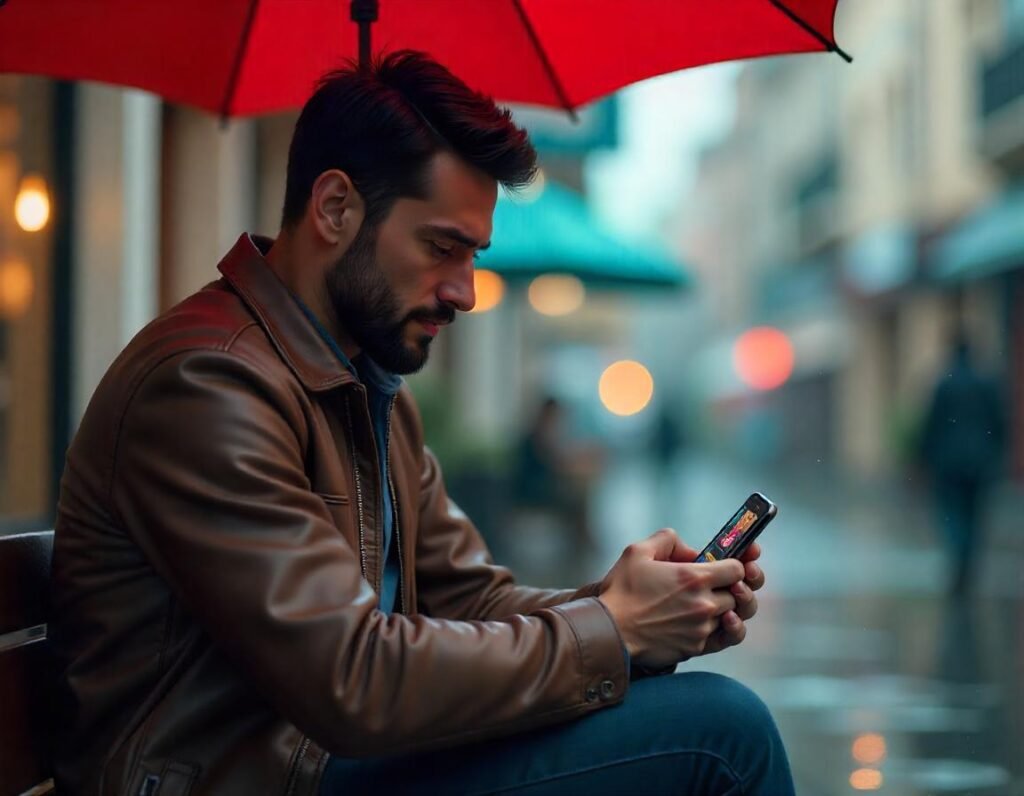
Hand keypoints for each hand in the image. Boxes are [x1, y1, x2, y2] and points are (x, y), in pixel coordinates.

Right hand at [597, 528, 744, 668]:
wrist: (609, 631)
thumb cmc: (621, 591)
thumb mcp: (637, 552)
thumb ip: (667, 539)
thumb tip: (687, 547)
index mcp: (694, 577)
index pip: (738, 570)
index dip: (735, 566)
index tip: (725, 567)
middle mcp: (704, 604)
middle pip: (739, 595)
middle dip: (732, 588)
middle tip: (719, 585)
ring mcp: (701, 629)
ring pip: (732, 617)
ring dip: (725, 609)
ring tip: (710, 604)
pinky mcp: (695, 649)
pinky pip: (721, 639)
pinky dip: (719, 630)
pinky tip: (708, 623)